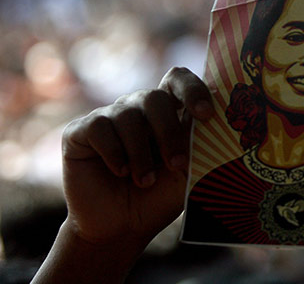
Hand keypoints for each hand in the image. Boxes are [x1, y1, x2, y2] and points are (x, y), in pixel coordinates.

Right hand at [61, 67, 211, 247]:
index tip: (206, 115)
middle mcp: (138, 108)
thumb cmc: (158, 197)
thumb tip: (217, 125)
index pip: (179, 81)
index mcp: (167, 112)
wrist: (120, 227)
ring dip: (141, 153)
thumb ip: (199, 147)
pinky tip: (119, 172)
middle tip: (176, 165)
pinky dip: (114, 153)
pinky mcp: (81, 131)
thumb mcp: (187, 173)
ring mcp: (109, 117)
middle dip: (168, 133)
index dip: (192, 90)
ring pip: (127, 116)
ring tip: (144, 181)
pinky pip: (99, 127)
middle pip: (154, 97)